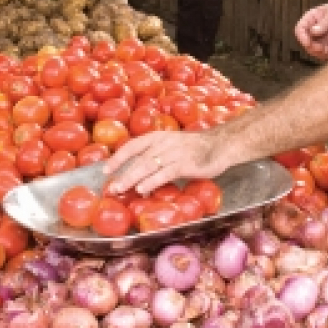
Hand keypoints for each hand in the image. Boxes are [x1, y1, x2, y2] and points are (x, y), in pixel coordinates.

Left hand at [103, 130, 230, 195]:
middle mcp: (164, 143)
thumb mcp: (172, 147)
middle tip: (111, 188)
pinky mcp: (186, 164)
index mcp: (158, 137)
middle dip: (123, 174)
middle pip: (139, 159)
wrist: (221, 145)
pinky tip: (143, 190)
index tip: (106, 169)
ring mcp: (175, 152)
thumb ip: (156, 157)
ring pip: (148, 165)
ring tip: (121, 189)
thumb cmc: (195, 148)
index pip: (133, 146)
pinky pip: (165, 173)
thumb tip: (138, 176)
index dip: (118, 157)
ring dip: (132, 179)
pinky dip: (152, 181)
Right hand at [295, 0, 327, 60]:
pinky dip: (325, 55)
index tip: (309, 43)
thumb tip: (313, 31)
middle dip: (312, 48)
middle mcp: (312, 28)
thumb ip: (323, 23)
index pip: (299, 29)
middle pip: (305, 42)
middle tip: (322, 49)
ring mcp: (318, 37)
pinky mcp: (325, 43)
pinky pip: (321, 52)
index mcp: (310, 18)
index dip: (302, 38)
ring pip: (312, 49)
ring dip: (318, 53)